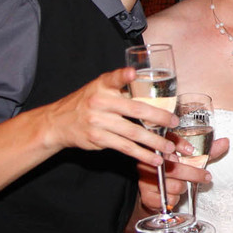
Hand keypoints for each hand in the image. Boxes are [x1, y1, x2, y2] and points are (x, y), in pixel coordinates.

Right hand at [38, 67, 177, 166]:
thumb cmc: (87, 102)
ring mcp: (98, 121)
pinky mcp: (98, 138)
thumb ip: (122, 88)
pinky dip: (141, 154)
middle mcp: (100, 102)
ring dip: (154, 141)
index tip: (133, 73)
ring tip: (169, 148)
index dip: (123, 75)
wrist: (58, 122)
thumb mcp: (100, 88)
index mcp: (102, 85)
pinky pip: (125, 147)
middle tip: (174, 122)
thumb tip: (154, 92)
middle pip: (135, 109)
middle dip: (159, 117)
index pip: (114, 78)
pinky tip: (154, 158)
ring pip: (132, 132)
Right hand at [137, 136, 228, 212]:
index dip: (180, 145)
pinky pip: (168, 199)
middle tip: (206, 177)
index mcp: (160, 149)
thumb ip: (207, 152)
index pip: (168, 142)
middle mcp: (152, 162)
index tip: (191, 150)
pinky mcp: (146, 195)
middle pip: (175, 168)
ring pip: (174, 185)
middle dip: (194, 174)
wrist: (155, 192)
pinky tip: (172, 194)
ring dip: (182, 188)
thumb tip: (226, 142)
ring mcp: (147, 178)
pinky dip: (175, 199)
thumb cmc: (174, 172)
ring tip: (180, 184)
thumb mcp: (190, 160)